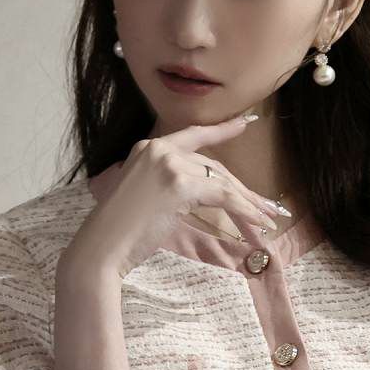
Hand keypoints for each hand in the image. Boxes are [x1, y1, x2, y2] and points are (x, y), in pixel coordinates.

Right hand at [59, 114, 283, 280]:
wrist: (101, 246)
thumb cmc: (120, 232)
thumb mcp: (144, 196)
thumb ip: (169, 185)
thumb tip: (205, 192)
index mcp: (147, 147)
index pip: (193, 137)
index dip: (221, 131)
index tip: (245, 123)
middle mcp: (157, 148)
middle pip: (213, 165)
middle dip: (242, 188)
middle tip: (267, 206)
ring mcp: (168, 163)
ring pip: (221, 180)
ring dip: (248, 202)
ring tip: (268, 218)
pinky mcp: (179, 184)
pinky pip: (223, 195)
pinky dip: (244, 209)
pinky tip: (258, 222)